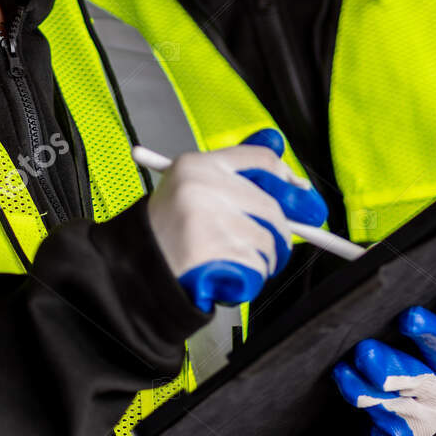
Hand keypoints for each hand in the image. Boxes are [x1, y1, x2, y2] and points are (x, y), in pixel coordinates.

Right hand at [146, 129, 325, 311]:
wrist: (135, 267)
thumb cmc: (168, 231)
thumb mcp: (193, 192)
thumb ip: (239, 182)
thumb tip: (294, 183)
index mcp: (197, 164)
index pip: (261, 159)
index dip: (286, 179)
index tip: (300, 195)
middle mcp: (203, 186)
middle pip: (272, 206)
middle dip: (279, 231)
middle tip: (271, 244)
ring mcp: (208, 218)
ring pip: (269, 239)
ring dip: (263, 258)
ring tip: (235, 260)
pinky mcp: (214, 251)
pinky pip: (258, 265)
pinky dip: (251, 276)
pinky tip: (227, 273)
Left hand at [332, 282, 435, 435]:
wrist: (416, 412)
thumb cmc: (418, 356)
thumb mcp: (426, 332)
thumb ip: (411, 301)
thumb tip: (382, 261)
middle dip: (428, 335)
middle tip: (409, 318)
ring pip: (412, 386)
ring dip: (388, 370)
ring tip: (365, 353)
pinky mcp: (413, 430)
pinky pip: (387, 415)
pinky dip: (364, 394)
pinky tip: (347, 377)